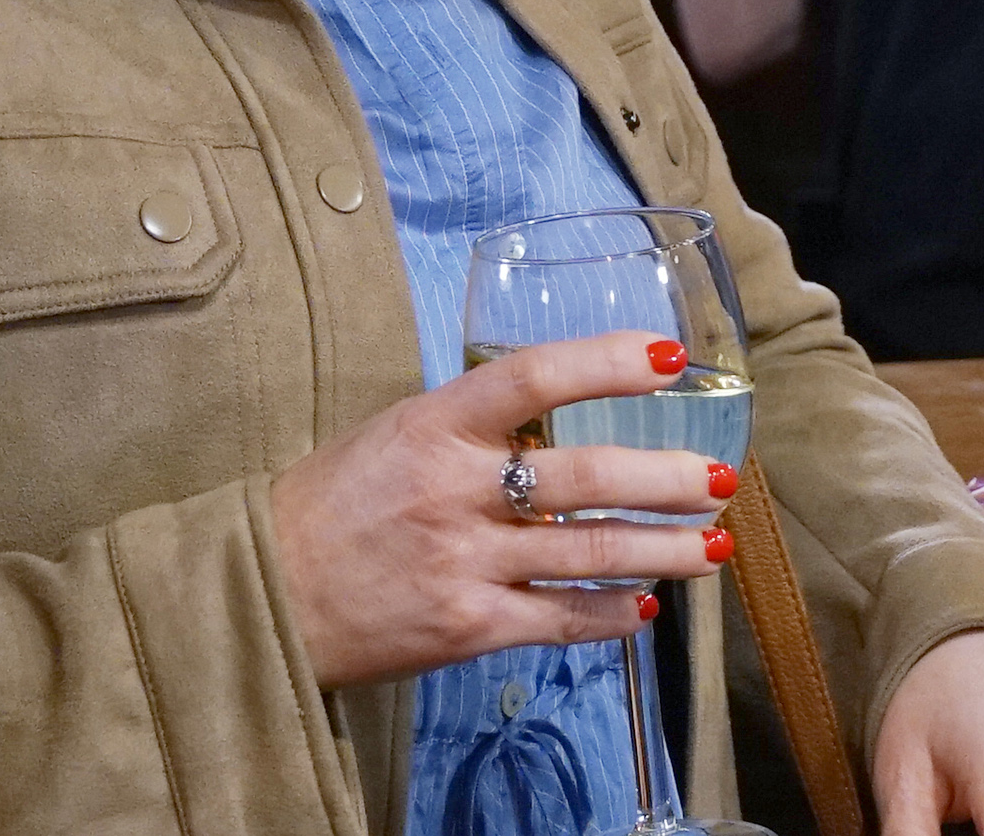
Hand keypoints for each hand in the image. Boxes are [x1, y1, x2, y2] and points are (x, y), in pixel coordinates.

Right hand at [270, 331, 734, 688]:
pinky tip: (643, 606)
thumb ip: (477, 426)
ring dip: (665, 550)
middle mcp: (455, 488)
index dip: (611, 361)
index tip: (673, 358)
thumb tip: (564, 417)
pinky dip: (609, 614)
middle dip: (669, 478)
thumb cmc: (335, 501)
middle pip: (588, 475)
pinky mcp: (463, 627)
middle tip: (721, 479)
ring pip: (589, 552)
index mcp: (436, 423)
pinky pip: (557, 619)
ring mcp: (462, 560)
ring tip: (714, 546)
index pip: (536, 376)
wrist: (261, 590)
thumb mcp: (398, 432)